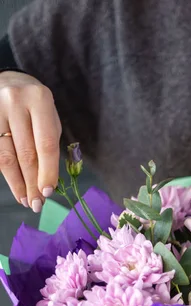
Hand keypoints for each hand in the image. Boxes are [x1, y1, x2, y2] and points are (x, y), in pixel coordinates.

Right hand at [0, 71, 60, 211]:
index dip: (47, 172)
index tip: (49, 192)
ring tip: (27, 200)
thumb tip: (47, 183)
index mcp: (39, 100)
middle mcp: (15, 102)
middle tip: (38, 204)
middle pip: (25, 153)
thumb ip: (49, 146)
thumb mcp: (48, 118)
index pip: (45, 144)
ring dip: (18, 183)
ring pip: (6, 156)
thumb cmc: (34, 106)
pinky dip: (7, 175)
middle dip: (33, 183)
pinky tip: (16, 188)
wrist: (9, 81)